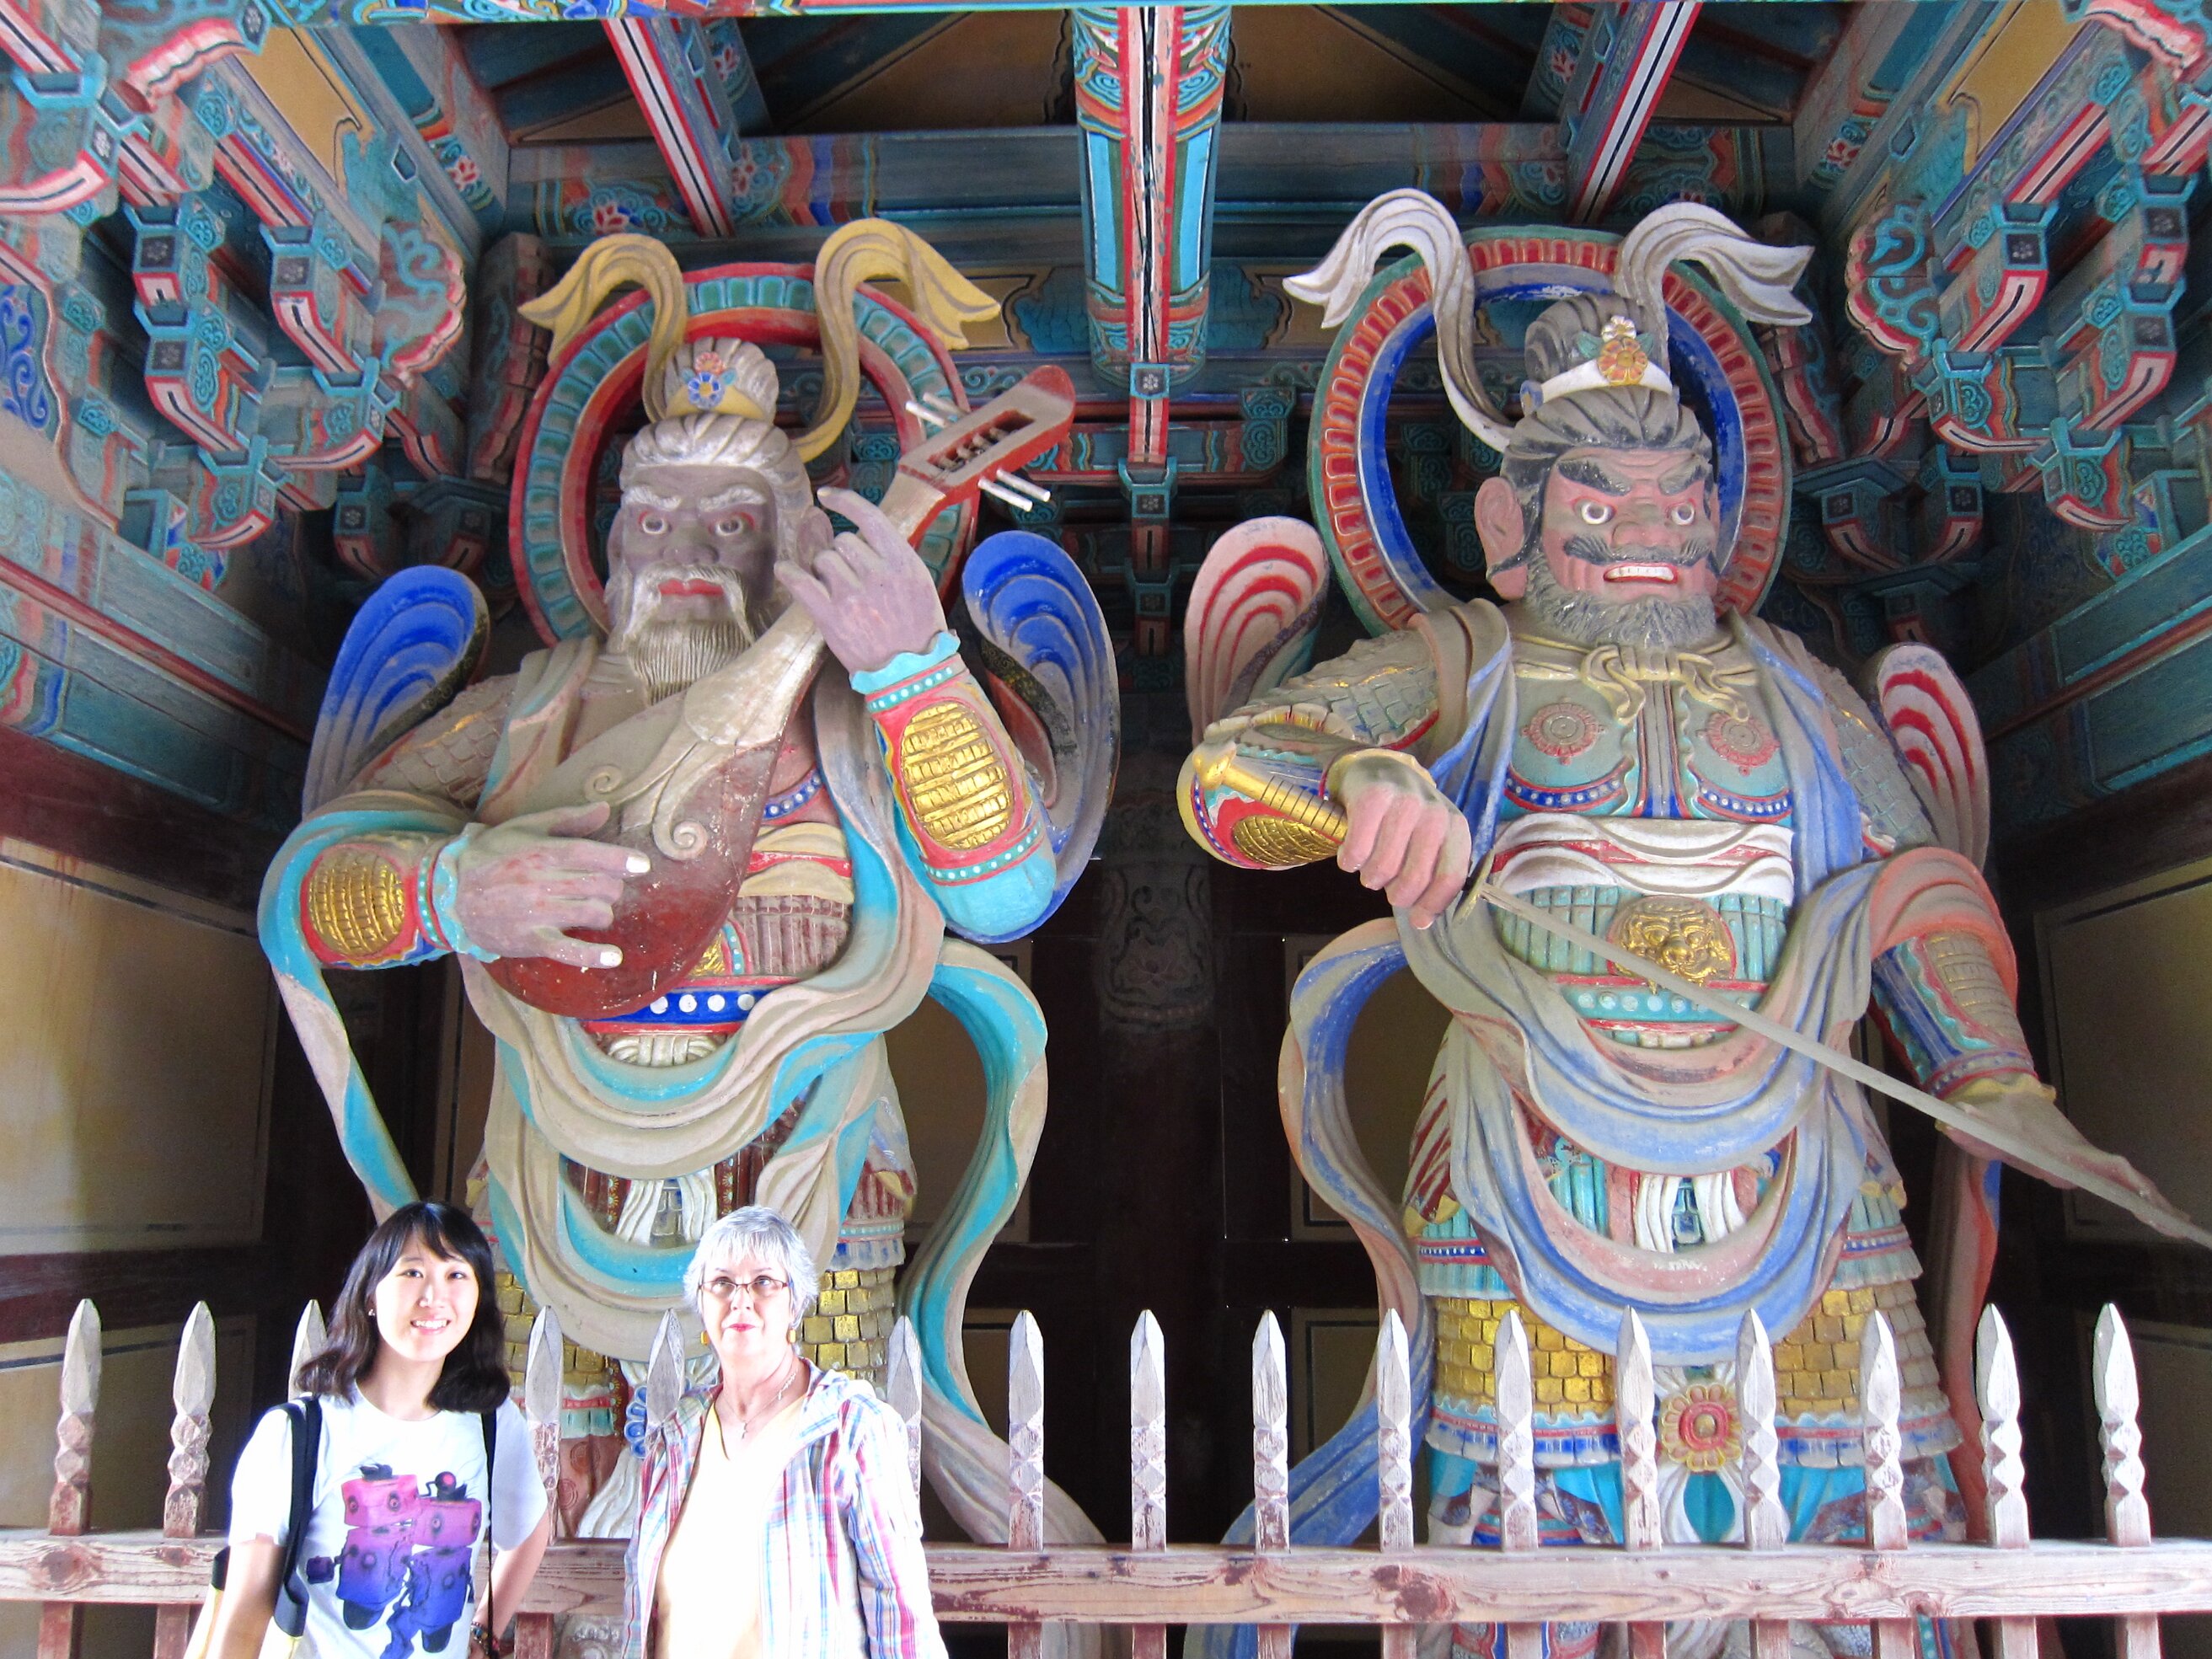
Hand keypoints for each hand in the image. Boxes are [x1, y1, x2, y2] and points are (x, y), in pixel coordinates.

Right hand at [448, 801, 647, 967]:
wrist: (450, 894)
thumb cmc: (493, 856)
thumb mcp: (526, 829)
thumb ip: (568, 819)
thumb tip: (605, 809)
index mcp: (540, 852)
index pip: (589, 854)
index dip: (620, 859)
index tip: (642, 865)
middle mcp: (540, 882)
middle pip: (598, 885)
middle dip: (613, 887)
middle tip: (608, 887)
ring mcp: (536, 914)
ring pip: (591, 913)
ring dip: (603, 912)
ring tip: (596, 909)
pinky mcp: (530, 940)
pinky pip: (567, 950)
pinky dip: (592, 956)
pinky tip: (613, 956)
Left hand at [777, 486, 947, 675]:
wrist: (913, 673)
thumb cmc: (918, 628)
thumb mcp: (919, 583)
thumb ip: (892, 557)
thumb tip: (858, 535)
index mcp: (903, 562)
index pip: (869, 516)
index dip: (844, 501)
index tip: (827, 497)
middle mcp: (877, 574)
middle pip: (843, 542)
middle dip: (843, 556)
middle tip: (852, 579)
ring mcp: (852, 596)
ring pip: (823, 561)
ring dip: (825, 571)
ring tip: (838, 592)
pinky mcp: (831, 618)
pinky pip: (801, 583)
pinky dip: (789, 574)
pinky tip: (784, 570)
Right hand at [1331, 750, 1472, 930]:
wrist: (1379, 768)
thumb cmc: (1408, 815)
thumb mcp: (1431, 839)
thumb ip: (1433, 875)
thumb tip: (1421, 921)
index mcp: (1455, 828)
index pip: (1450, 877)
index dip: (1432, 905)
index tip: (1417, 920)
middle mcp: (1434, 814)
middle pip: (1413, 879)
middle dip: (1395, 894)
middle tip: (1386, 885)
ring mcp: (1404, 803)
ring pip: (1382, 869)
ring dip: (1370, 877)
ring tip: (1368, 866)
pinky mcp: (1372, 797)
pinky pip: (1357, 852)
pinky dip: (1349, 861)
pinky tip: (1351, 853)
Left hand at [1943, 1076, 2179, 1219]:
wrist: (2010, 1097)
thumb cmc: (1998, 1114)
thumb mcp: (1983, 1124)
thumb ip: (1970, 1131)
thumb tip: (1951, 1126)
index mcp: (2066, 1150)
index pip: (2104, 1163)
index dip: (2126, 1177)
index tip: (2146, 1190)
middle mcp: (2083, 1156)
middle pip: (2126, 1178)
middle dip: (2151, 1199)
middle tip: (2177, 1225)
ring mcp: (2087, 1160)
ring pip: (2127, 1181)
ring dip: (2153, 1202)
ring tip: (2178, 1227)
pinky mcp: (2085, 1164)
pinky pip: (2118, 1182)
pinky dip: (2139, 1196)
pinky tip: (2158, 1214)